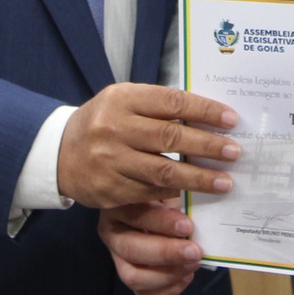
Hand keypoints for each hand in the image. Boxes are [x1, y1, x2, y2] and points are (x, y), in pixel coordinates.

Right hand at [56, 83, 239, 209]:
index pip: (172, 101)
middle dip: (208, 145)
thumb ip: (158, 106)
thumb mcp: (124, 102)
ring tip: (224, 181)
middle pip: (171, 137)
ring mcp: (111, 161)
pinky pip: (150, 192)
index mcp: (122, 99)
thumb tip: (205, 115)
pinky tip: (192, 194)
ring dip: (199, 178)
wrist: (59, 153)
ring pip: (164, 171)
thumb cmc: (103, 122)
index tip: (232, 120)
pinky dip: (173, 193)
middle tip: (234, 152)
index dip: (205, 111)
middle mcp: (115, 128)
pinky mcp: (109, 190)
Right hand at [100, 198, 202, 294]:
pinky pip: (144, 293)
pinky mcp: (129, 275)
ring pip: (133, 277)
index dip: (162, 223)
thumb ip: (177, 194)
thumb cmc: (161, 195)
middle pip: (131, 250)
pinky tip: (186, 276)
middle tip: (194, 251)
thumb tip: (202, 197)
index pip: (135, 216)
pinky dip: (167, 289)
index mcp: (118, 206)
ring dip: (167, 275)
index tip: (188, 226)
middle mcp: (111, 233)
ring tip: (193, 264)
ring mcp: (117, 258)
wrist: (157, 209)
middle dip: (166, 253)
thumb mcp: (166, 189)